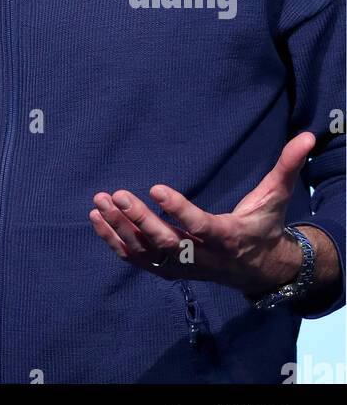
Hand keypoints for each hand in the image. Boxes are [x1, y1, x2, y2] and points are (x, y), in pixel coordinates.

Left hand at [89, 131, 315, 292]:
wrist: (261, 269)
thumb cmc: (264, 225)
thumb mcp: (277, 197)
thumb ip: (287, 166)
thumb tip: (309, 135)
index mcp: (228, 237)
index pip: (200, 226)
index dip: (178, 210)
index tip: (155, 188)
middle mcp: (203, 256)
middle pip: (167, 244)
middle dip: (139, 221)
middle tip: (116, 195)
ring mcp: (184, 267)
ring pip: (147, 254)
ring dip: (120, 229)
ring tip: (99, 204)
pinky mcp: (169, 269)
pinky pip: (138, 260)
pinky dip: (115, 243)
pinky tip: (96, 221)